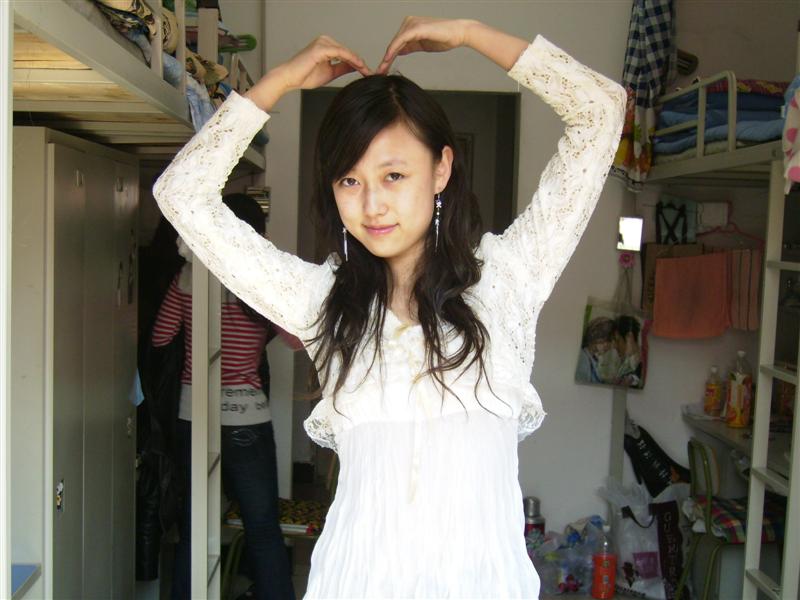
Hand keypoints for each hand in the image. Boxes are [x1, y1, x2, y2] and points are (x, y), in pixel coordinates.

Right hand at [246, 36, 370, 109]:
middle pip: (348, 52)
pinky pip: (341, 53)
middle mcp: (325, 41)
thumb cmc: (305, 76)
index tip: (368, 73)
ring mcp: (323, 42)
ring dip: (358, 62)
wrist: (290, 78)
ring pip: (346, 52)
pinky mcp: (321, 47)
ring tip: (367, 71)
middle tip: (371, 73)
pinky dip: (352, 59)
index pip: (346, 54)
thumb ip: (342, 68)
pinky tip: (360, 66)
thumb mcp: (330, 72)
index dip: (358, 64)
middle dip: (360, 63)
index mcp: (326, 46)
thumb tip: (355, 67)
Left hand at [376, 17, 474, 73]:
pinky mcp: (416, 28)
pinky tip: (388, 59)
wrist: (458, 33)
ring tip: (382, 69)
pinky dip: (394, 50)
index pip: (396, 43)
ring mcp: (412, 24)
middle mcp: (409, 23)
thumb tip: (399, 51)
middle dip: (386, 59)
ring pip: (395, 43)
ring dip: (387, 57)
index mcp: (410, 26)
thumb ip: (410, 46)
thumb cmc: (444, 38)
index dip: (389, 57)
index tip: (383, 70)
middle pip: (394, 44)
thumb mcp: (422, 44)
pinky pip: (401, 40)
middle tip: (379, 73)